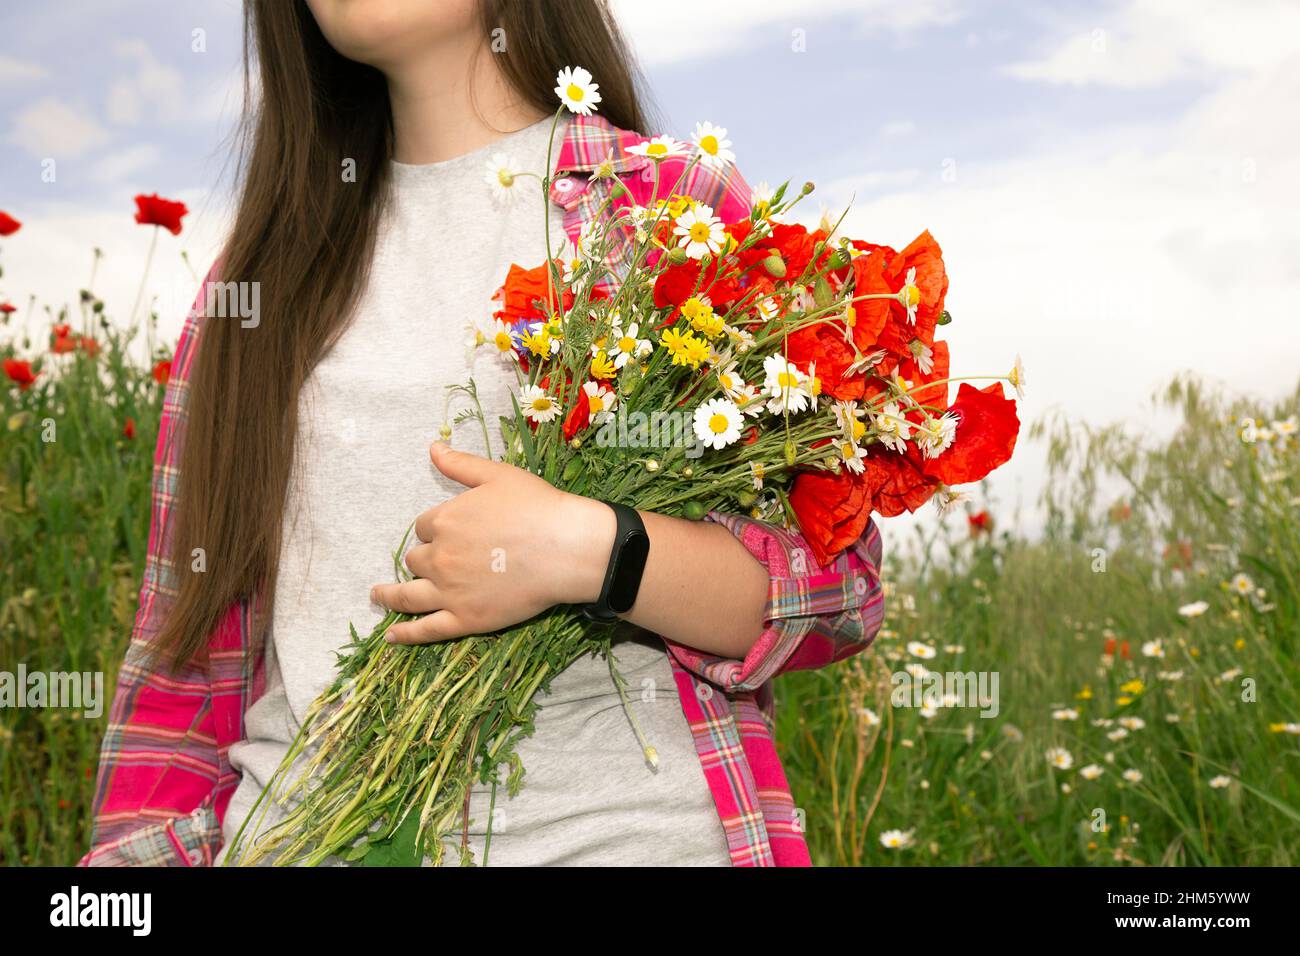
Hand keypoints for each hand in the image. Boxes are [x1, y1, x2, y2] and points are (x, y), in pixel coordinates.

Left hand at [373, 442, 613, 643]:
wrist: (566, 549)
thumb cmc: (537, 508)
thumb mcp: (497, 475)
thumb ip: (461, 465)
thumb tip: (433, 448)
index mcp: (444, 520)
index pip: (424, 527)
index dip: (436, 529)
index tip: (454, 532)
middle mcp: (439, 557)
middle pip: (417, 559)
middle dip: (425, 558)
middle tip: (443, 561)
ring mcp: (450, 591)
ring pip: (408, 595)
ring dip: (389, 595)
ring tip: (377, 596)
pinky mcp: (465, 619)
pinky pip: (426, 630)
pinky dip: (406, 634)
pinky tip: (391, 636)